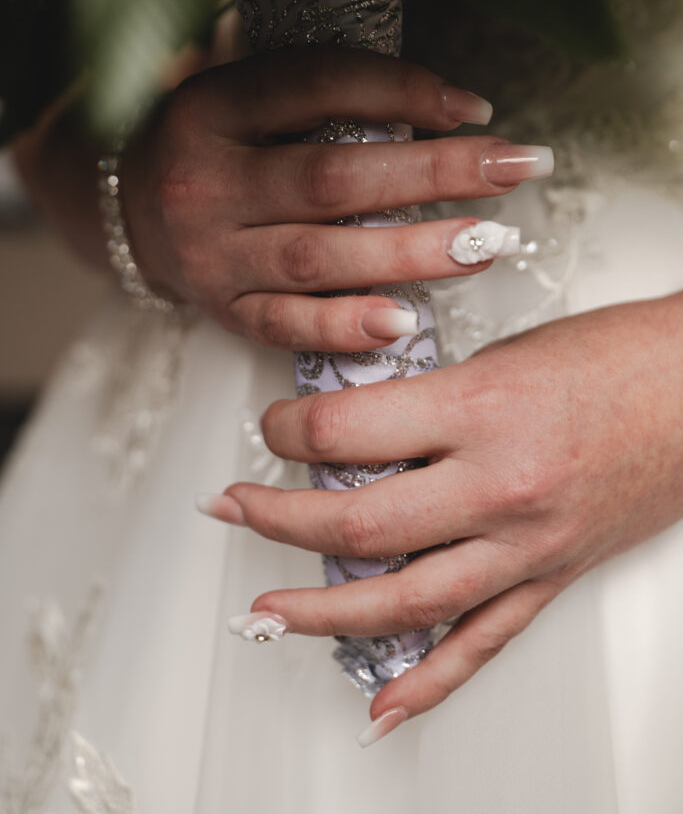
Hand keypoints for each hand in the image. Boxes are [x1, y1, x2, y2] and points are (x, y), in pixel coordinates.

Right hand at [121, 45, 549, 349]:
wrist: (125, 208)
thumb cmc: (211, 141)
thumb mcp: (241, 88)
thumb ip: (317, 85)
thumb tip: (442, 103)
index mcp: (212, 105)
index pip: (317, 84)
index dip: (402, 91)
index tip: (476, 107)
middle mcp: (205, 180)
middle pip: (333, 178)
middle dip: (434, 173)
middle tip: (516, 169)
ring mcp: (211, 253)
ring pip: (320, 256)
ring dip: (411, 253)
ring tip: (487, 243)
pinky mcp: (220, 308)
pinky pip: (285, 325)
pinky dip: (345, 327)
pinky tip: (406, 322)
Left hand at [204, 293, 682, 731]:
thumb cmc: (615, 357)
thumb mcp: (499, 356)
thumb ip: (424, 400)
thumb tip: (356, 430)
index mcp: (480, 410)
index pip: (344, 430)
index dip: (288, 430)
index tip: (273, 429)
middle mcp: (498, 485)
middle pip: (356, 521)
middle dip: (276, 517)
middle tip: (236, 508)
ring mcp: (525, 543)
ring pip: (404, 600)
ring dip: (321, 610)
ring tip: (268, 612)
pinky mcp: (550, 575)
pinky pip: (480, 643)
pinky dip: (426, 681)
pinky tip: (383, 705)